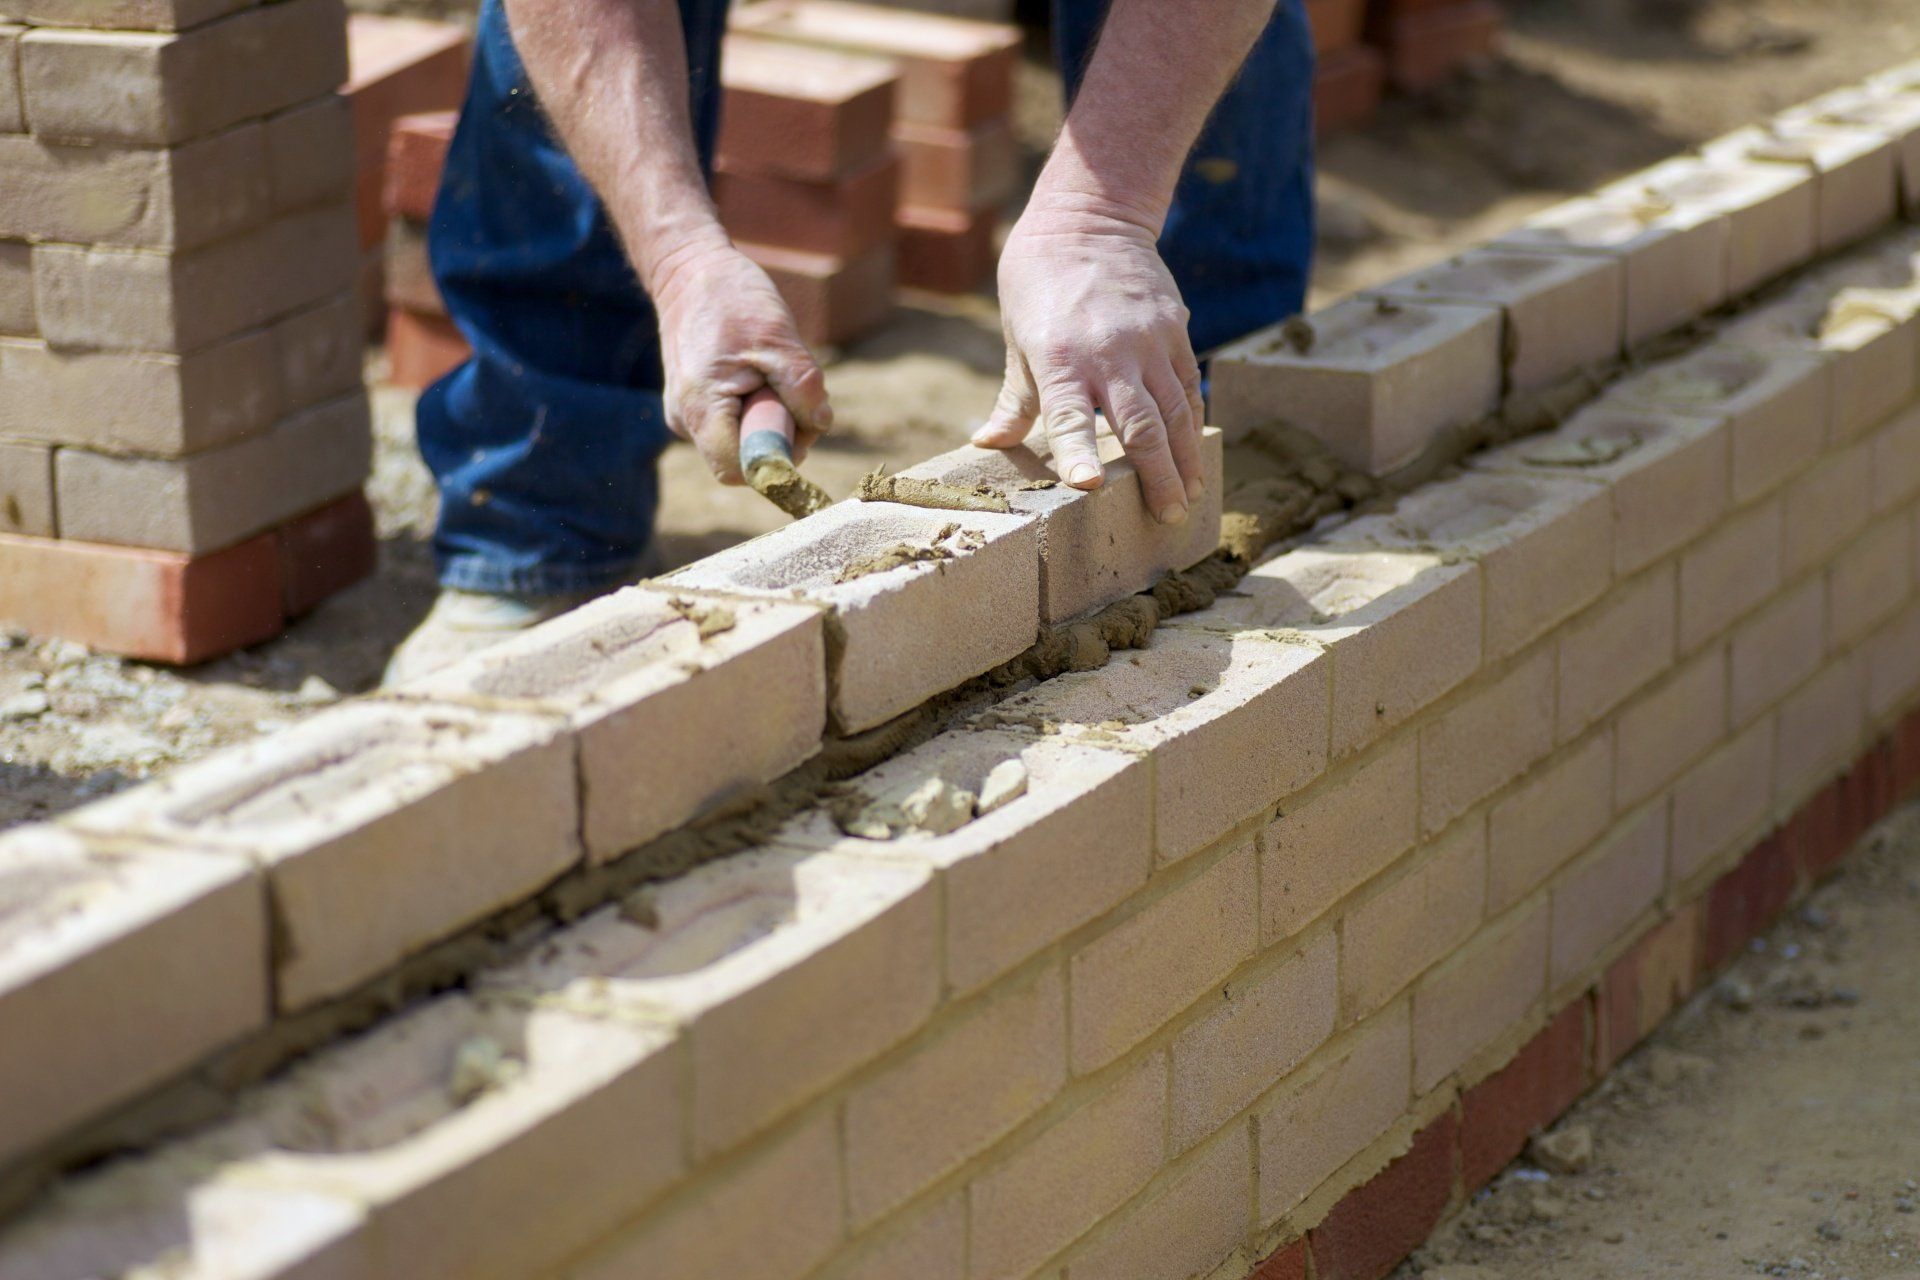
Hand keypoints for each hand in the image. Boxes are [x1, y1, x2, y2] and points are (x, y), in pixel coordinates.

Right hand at [652, 239, 831, 483]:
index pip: (740, 469)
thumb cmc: (731, 298)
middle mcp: (686, 420)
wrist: (689, 271)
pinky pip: (735, 425)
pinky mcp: (695, 408)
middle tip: (793, 391)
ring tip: (771, 372)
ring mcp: (686, 416)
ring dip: (772, 418)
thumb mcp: (778, 336)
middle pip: (744, 460)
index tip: (801, 427)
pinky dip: (758, 408)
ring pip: (742, 442)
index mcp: (700, 407)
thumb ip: (803, 387)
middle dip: (781, 435)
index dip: (778, 459)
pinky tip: (758, 374)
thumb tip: (819, 424)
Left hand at [972, 207, 1206, 523]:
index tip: (1088, 487)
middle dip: (1156, 476)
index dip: (1079, 451)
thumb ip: (1014, 400)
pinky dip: (1193, 423)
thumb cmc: (1038, 284)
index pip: (1070, 415)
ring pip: (1175, 412)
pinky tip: (1194, 455)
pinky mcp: (1174, 329)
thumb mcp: (1016, 340)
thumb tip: (987, 444)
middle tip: (1166, 517)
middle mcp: (1110, 352)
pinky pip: (1188, 386)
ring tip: (1188, 498)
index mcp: (1060, 357)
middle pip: (1140, 426)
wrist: (1088, 220)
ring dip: (1184, 460)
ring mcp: (1148, 341)